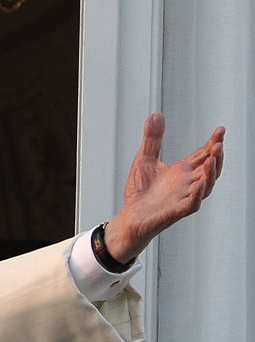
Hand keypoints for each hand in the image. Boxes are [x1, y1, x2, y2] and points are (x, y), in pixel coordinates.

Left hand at [105, 113, 224, 262]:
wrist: (128, 218)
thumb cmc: (139, 192)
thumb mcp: (144, 160)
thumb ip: (152, 139)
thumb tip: (155, 115)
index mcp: (182, 171)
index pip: (203, 155)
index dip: (213, 143)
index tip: (220, 130)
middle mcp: (187, 184)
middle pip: (210, 169)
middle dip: (216, 156)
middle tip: (219, 143)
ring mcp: (183, 198)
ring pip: (206, 186)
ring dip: (211, 172)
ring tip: (212, 157)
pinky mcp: (175, 212)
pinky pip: (192, 204)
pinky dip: (198, 194)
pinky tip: (201, 182)